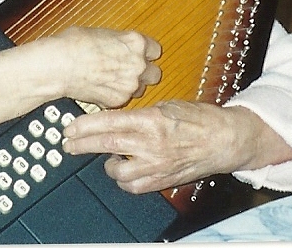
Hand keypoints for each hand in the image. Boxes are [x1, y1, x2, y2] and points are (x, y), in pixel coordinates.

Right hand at [53, 26, 160, 109]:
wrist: (60, 64)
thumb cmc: (75, 44)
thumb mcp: (102, 33)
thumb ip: (119, 42)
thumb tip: (119, 47)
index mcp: (136, 43)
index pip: (155, 50)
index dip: (146, 54)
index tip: (139, 55)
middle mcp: (138, 64)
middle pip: (154, 73)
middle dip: (144, 73)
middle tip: (129, 70)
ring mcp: (130, 85)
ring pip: (141, 89)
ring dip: (131, 86)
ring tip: (112, 80)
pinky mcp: (118, 101)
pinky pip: (124, 99)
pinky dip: (115, 95)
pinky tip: (102, 87)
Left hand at [63, 101, 275, 192]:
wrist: (223, 139)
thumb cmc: (197, 117)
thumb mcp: (165, 105)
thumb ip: (139, 113)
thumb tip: (114, 116)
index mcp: (150, 120)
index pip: (109, 122)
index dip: (85, 126)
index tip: (69, 128)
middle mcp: (151, 144)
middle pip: (106, 145)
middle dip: (82, 145)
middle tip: (68, 144)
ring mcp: (156, 165)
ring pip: (116, 170)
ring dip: (106, 163)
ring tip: (105, 155)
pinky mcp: (162, 180)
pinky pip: (133, 186)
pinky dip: (124, 179)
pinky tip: (123, 168)